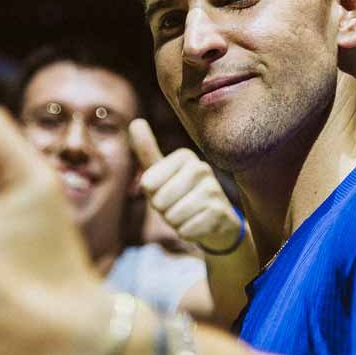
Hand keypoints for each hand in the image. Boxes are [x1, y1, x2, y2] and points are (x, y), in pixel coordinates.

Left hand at [129, 120, 242, 252]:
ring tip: (189, 215)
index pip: (148, 184)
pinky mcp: (221, 213)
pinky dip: (188, 233)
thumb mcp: (162, 173)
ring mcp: (214, 190)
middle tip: (178, 206)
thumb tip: (135, 121)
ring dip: (176, 223)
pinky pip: (187, 230)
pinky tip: (198, 226)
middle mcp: (201, 168)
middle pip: (159, 201)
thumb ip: (147, 150)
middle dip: (164, 211)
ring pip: (173, 216)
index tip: (167, 191)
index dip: (153, 195)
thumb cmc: (182, 195)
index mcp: (185, 156)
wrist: (215, 222)